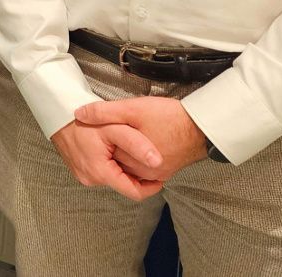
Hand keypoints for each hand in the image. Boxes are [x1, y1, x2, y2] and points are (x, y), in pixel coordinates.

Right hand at [51, 116, 166, 201]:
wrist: (58, 112)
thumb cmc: (87, 120)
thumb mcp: (115, 127)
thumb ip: (137, 144)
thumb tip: (158, 162)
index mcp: (100, 173)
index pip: (134, 193)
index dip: (151, 186)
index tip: (161, 175)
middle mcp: (90, 179)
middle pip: (124, 185)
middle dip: (136, 174)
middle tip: (143, 155)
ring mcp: (83, 176)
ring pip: (114, 178)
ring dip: (123, 168)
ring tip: (127, 150)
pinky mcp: (80, 171)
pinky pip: (103, 172)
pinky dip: (111, 164)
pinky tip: (112, 149)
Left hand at [73, 96, 210, 181]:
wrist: (202, 125)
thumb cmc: (168, 116)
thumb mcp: (133, 108)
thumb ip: (104, 112)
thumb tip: (79, 115)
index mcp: (135, 161)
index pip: (106, 156)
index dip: (99, 140)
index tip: (96, 130)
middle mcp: (146, 173)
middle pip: (118, 163)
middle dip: (110, 148)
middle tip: (107, 132)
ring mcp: (158, 173)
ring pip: (130, 166)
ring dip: (123, 153)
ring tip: (121, 135)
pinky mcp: (167, 170)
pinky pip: (144, 167)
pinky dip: (137, 157)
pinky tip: (136, 142)